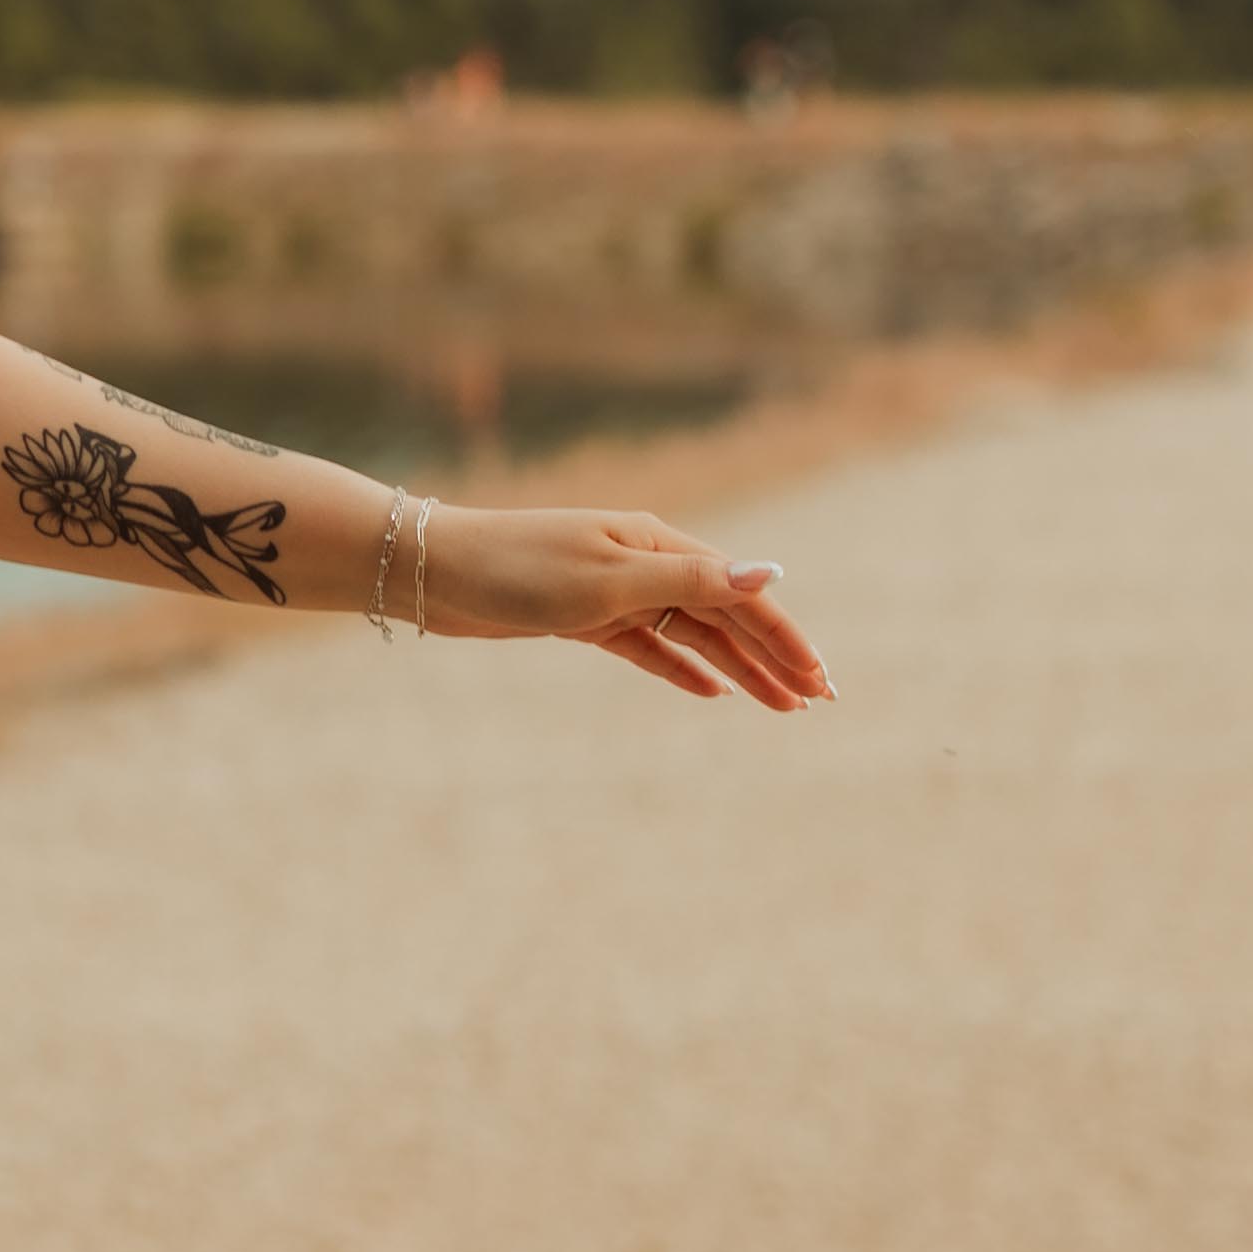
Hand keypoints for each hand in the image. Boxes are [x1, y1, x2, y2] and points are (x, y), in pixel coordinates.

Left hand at [417, 503, 837, 707]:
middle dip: (774, 656)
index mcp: (659, 545)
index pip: (741, 594)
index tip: (818, 680)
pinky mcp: (586, 618)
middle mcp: (645, 564)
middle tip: (818, 700)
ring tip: (779, 706)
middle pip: (725, 615)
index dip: (784, 638)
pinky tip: (712, 693)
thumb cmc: (517, 569)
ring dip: (738, 668)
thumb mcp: (607, 580)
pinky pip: (649, 647)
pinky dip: (682, 668)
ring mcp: (616, 591)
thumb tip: (768, 571)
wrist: (434, 572)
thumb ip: (688, 581)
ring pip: (692, 635)